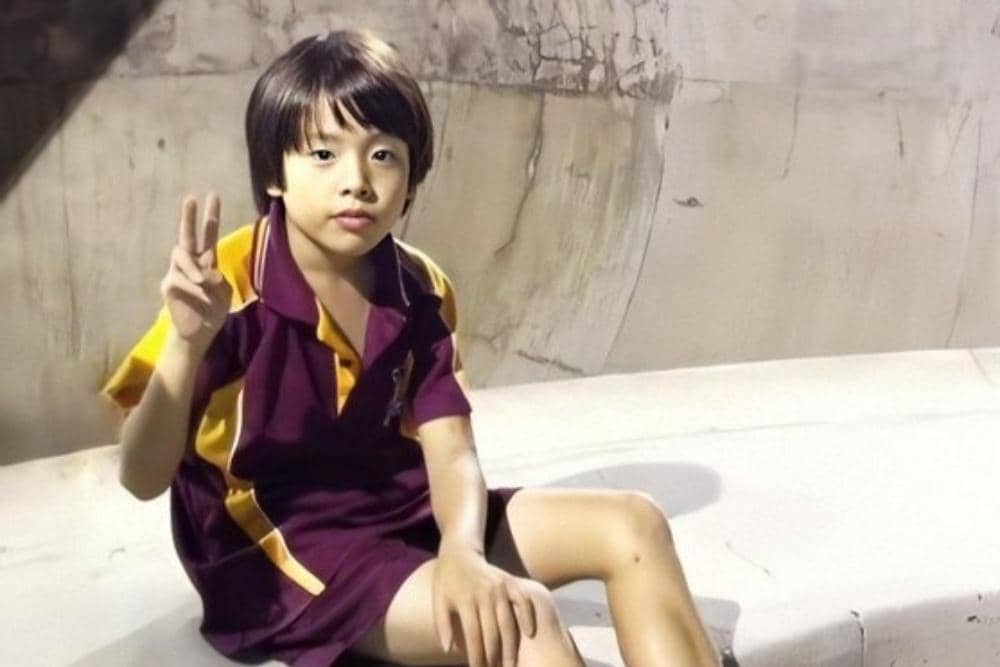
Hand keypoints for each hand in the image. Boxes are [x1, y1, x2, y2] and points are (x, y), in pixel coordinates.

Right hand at [160, 193, 231, 350]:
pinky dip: (192, 286)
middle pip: (186, 236)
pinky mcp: (169, 286)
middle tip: (191, 198)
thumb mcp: (223, 293)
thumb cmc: (213, 309)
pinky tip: (200, 293)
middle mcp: (189, 262)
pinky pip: (178, 279)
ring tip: (205, 282)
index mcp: (206, 260)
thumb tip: (207, 272)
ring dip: (194, 268)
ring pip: (180, 256)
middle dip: (189, 217)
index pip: (208, 234)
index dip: (210, 216)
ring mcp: (177, 273)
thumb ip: (217, 280)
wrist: (200, 332)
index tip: (213, 195)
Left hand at [433, 546, 537, 666]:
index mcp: (465, 600)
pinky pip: (523, 601)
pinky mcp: (510, 582)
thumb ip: (442, 625)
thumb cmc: (446, 580)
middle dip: (494, 657)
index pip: (473, 635)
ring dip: (511, 646)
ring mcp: (500, 588)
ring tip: (511, 664)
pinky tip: (530, 634)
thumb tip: (448, 650)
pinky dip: (527, 616)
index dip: (476, 657)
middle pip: (492, 633)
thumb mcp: (438, 600)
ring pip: (508, 622)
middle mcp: (484, 594)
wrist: (460, 552)